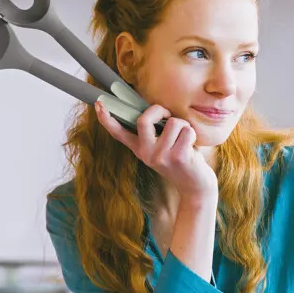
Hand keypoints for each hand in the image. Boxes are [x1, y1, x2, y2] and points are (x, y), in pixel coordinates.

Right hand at [95, 99, 217, 199]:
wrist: (195, 188)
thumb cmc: (182, 161)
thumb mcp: (162, 148)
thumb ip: (155, 133)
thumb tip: (155, 109)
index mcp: (140, 149)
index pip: (119, 133)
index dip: (107, 119)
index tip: (98, 104)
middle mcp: (146, 153)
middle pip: (143, 120)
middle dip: (159, 110)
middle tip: (168, 115)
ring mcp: (161, 156)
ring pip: (172, 122)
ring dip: (184, 125)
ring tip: (185, 138)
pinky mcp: (177, 157)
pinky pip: (186, 130)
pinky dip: (192, 133)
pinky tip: (192, 147)